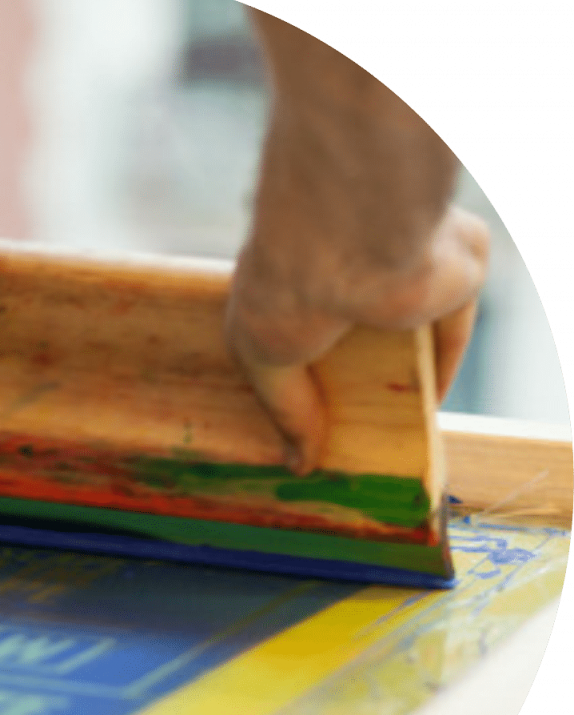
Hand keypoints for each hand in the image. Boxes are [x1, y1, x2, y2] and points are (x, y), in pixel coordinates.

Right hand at [230, 9, 491, 474]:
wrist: (341, 249)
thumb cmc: (282, 295)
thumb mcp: (263, 360)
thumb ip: (286, 412)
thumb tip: (298, 465)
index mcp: (301, 272)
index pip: (310, 323)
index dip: (309, 369)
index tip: (309, 414)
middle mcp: (354, 264)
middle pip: (363, 336)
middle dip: (359, 382)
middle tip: (351, 430)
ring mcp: (405, 266)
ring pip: (410, 332)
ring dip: (403, 379)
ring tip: (390, 431)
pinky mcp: (450, 272)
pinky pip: (451, 330)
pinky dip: (441, 369)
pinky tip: (427, 409)